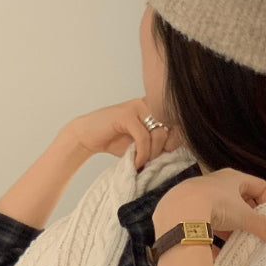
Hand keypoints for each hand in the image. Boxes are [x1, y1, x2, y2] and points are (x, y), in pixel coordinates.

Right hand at [66, 98, 186, 169]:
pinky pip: (143, 137)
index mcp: (154, 107)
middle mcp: (148, 103)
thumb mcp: (141, 142)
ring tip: (142, 162)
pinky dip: (142, 153)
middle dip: (163, 150)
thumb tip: (177, 151)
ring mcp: (137, 107)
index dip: (175, 142)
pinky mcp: (126, 114)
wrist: (88, 135)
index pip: (177, 122)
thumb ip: (158, 142)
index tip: (165, 157)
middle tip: (151, 162)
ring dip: (152, 153)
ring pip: (158, 133)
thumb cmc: (115, 140)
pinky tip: (136, 161)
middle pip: (170, 129)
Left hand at [153, 169, 265, 247]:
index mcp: (232, 178)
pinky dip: (210, 237)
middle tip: (254, 233)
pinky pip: (202, 224)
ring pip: (219, 212)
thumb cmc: (212, 205)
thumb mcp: (244, 217)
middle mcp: (214, 183)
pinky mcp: (184, 211)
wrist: (177, 213)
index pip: (258, 185)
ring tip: (235, 244)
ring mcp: (198, 196)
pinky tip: (215, 252)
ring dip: (229, 227)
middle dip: (247, 217)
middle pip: (238, 199)